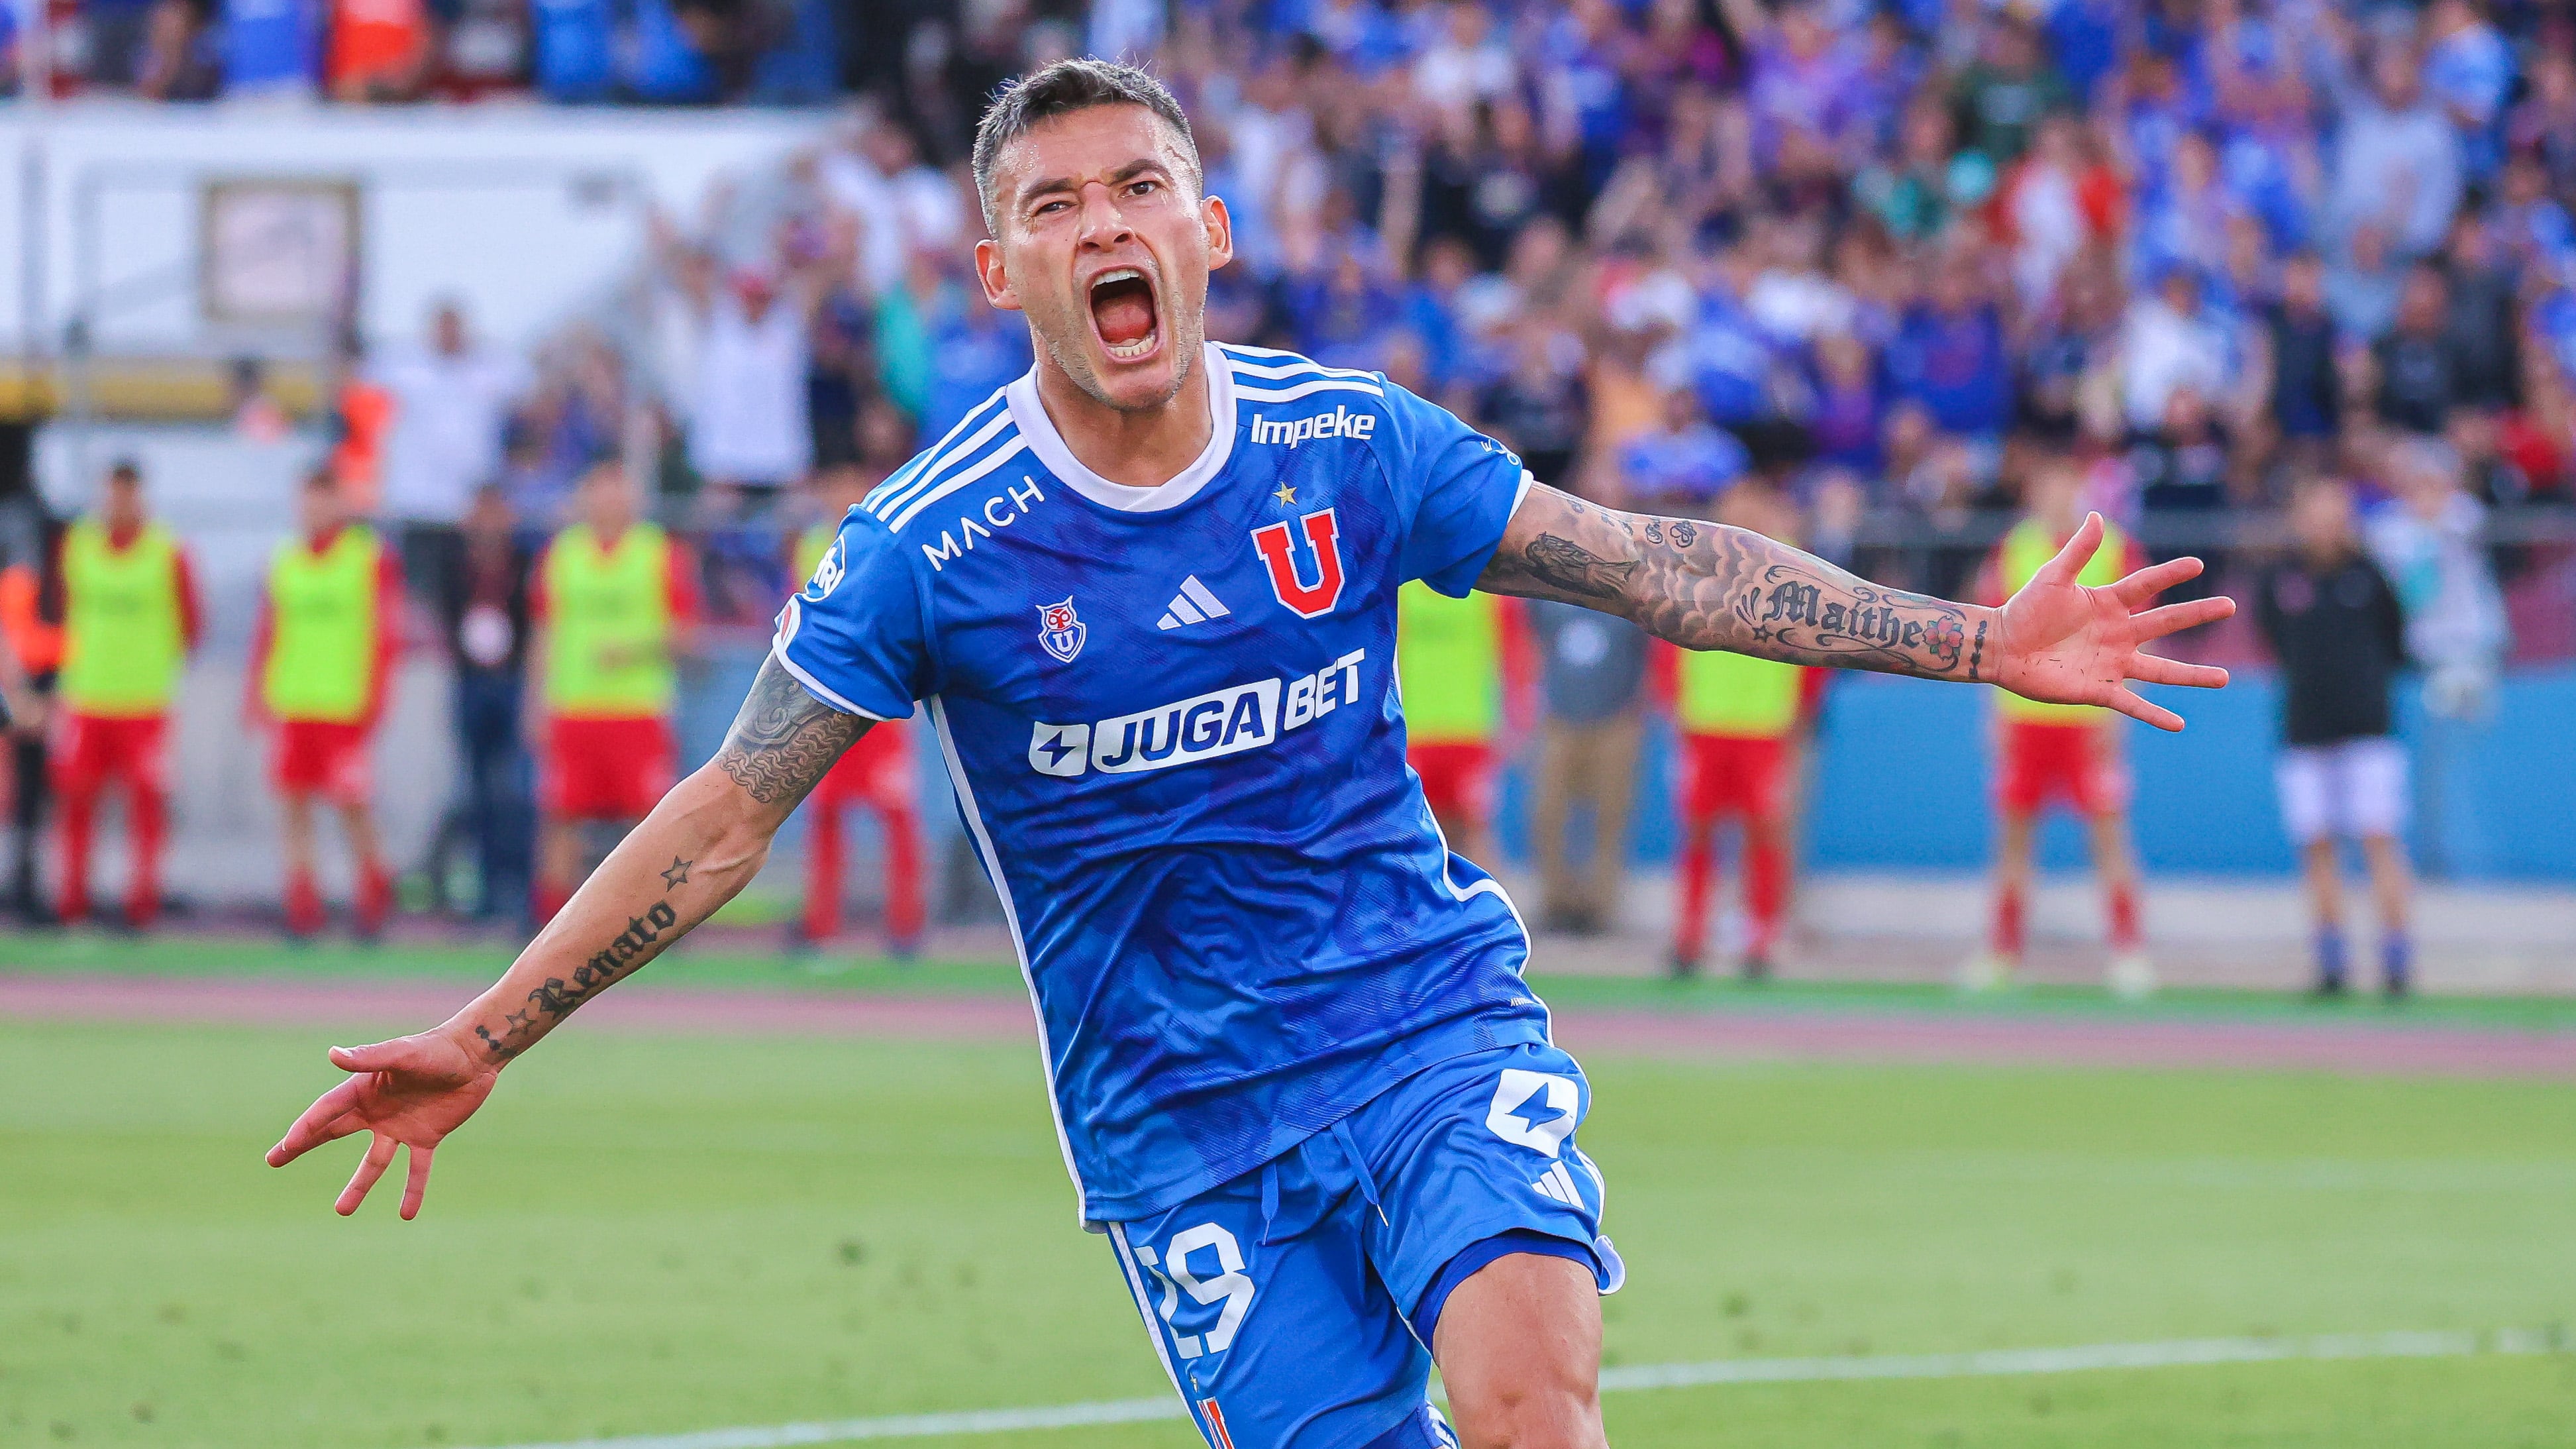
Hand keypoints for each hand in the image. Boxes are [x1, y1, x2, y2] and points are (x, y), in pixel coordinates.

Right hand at [265, 1029, 499, 1218]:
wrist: (475, 1056)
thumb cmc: (437, 1050)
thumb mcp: (402, 1054)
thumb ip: (370, 1057)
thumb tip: (332, 1054)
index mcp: (365, 1089)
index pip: (327, 1112)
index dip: (305, 1129)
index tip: (283, 1149)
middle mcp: (377, 1111)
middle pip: (333, 1133)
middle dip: (303, 1145)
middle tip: (274, 1159)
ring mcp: (400, 1126)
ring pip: (374, 1163)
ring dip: (358, 1186)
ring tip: (342, 1211)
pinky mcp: (427, 1137)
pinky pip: (416, 1169)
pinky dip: (412, 1190)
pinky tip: (407, 1214)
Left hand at [1989, 513, 2235, 731]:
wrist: (2001, 647)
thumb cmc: (2025, 609)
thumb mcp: (2053, 578)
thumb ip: (2078, 551)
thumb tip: (2096, 517)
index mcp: (2109, 604)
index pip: (2147, 585)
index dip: (2170, 574)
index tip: (2198, 564)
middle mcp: (2118, 633)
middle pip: (2165, 622)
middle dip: (2197, 614)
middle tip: (2230, 606)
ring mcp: (2112, 663)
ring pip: (2161, 670)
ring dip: (2192, 675)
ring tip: (2223, 678)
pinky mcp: (2098, 689)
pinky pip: (2132, 704)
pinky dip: (2154, 715)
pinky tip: (2179, 724)